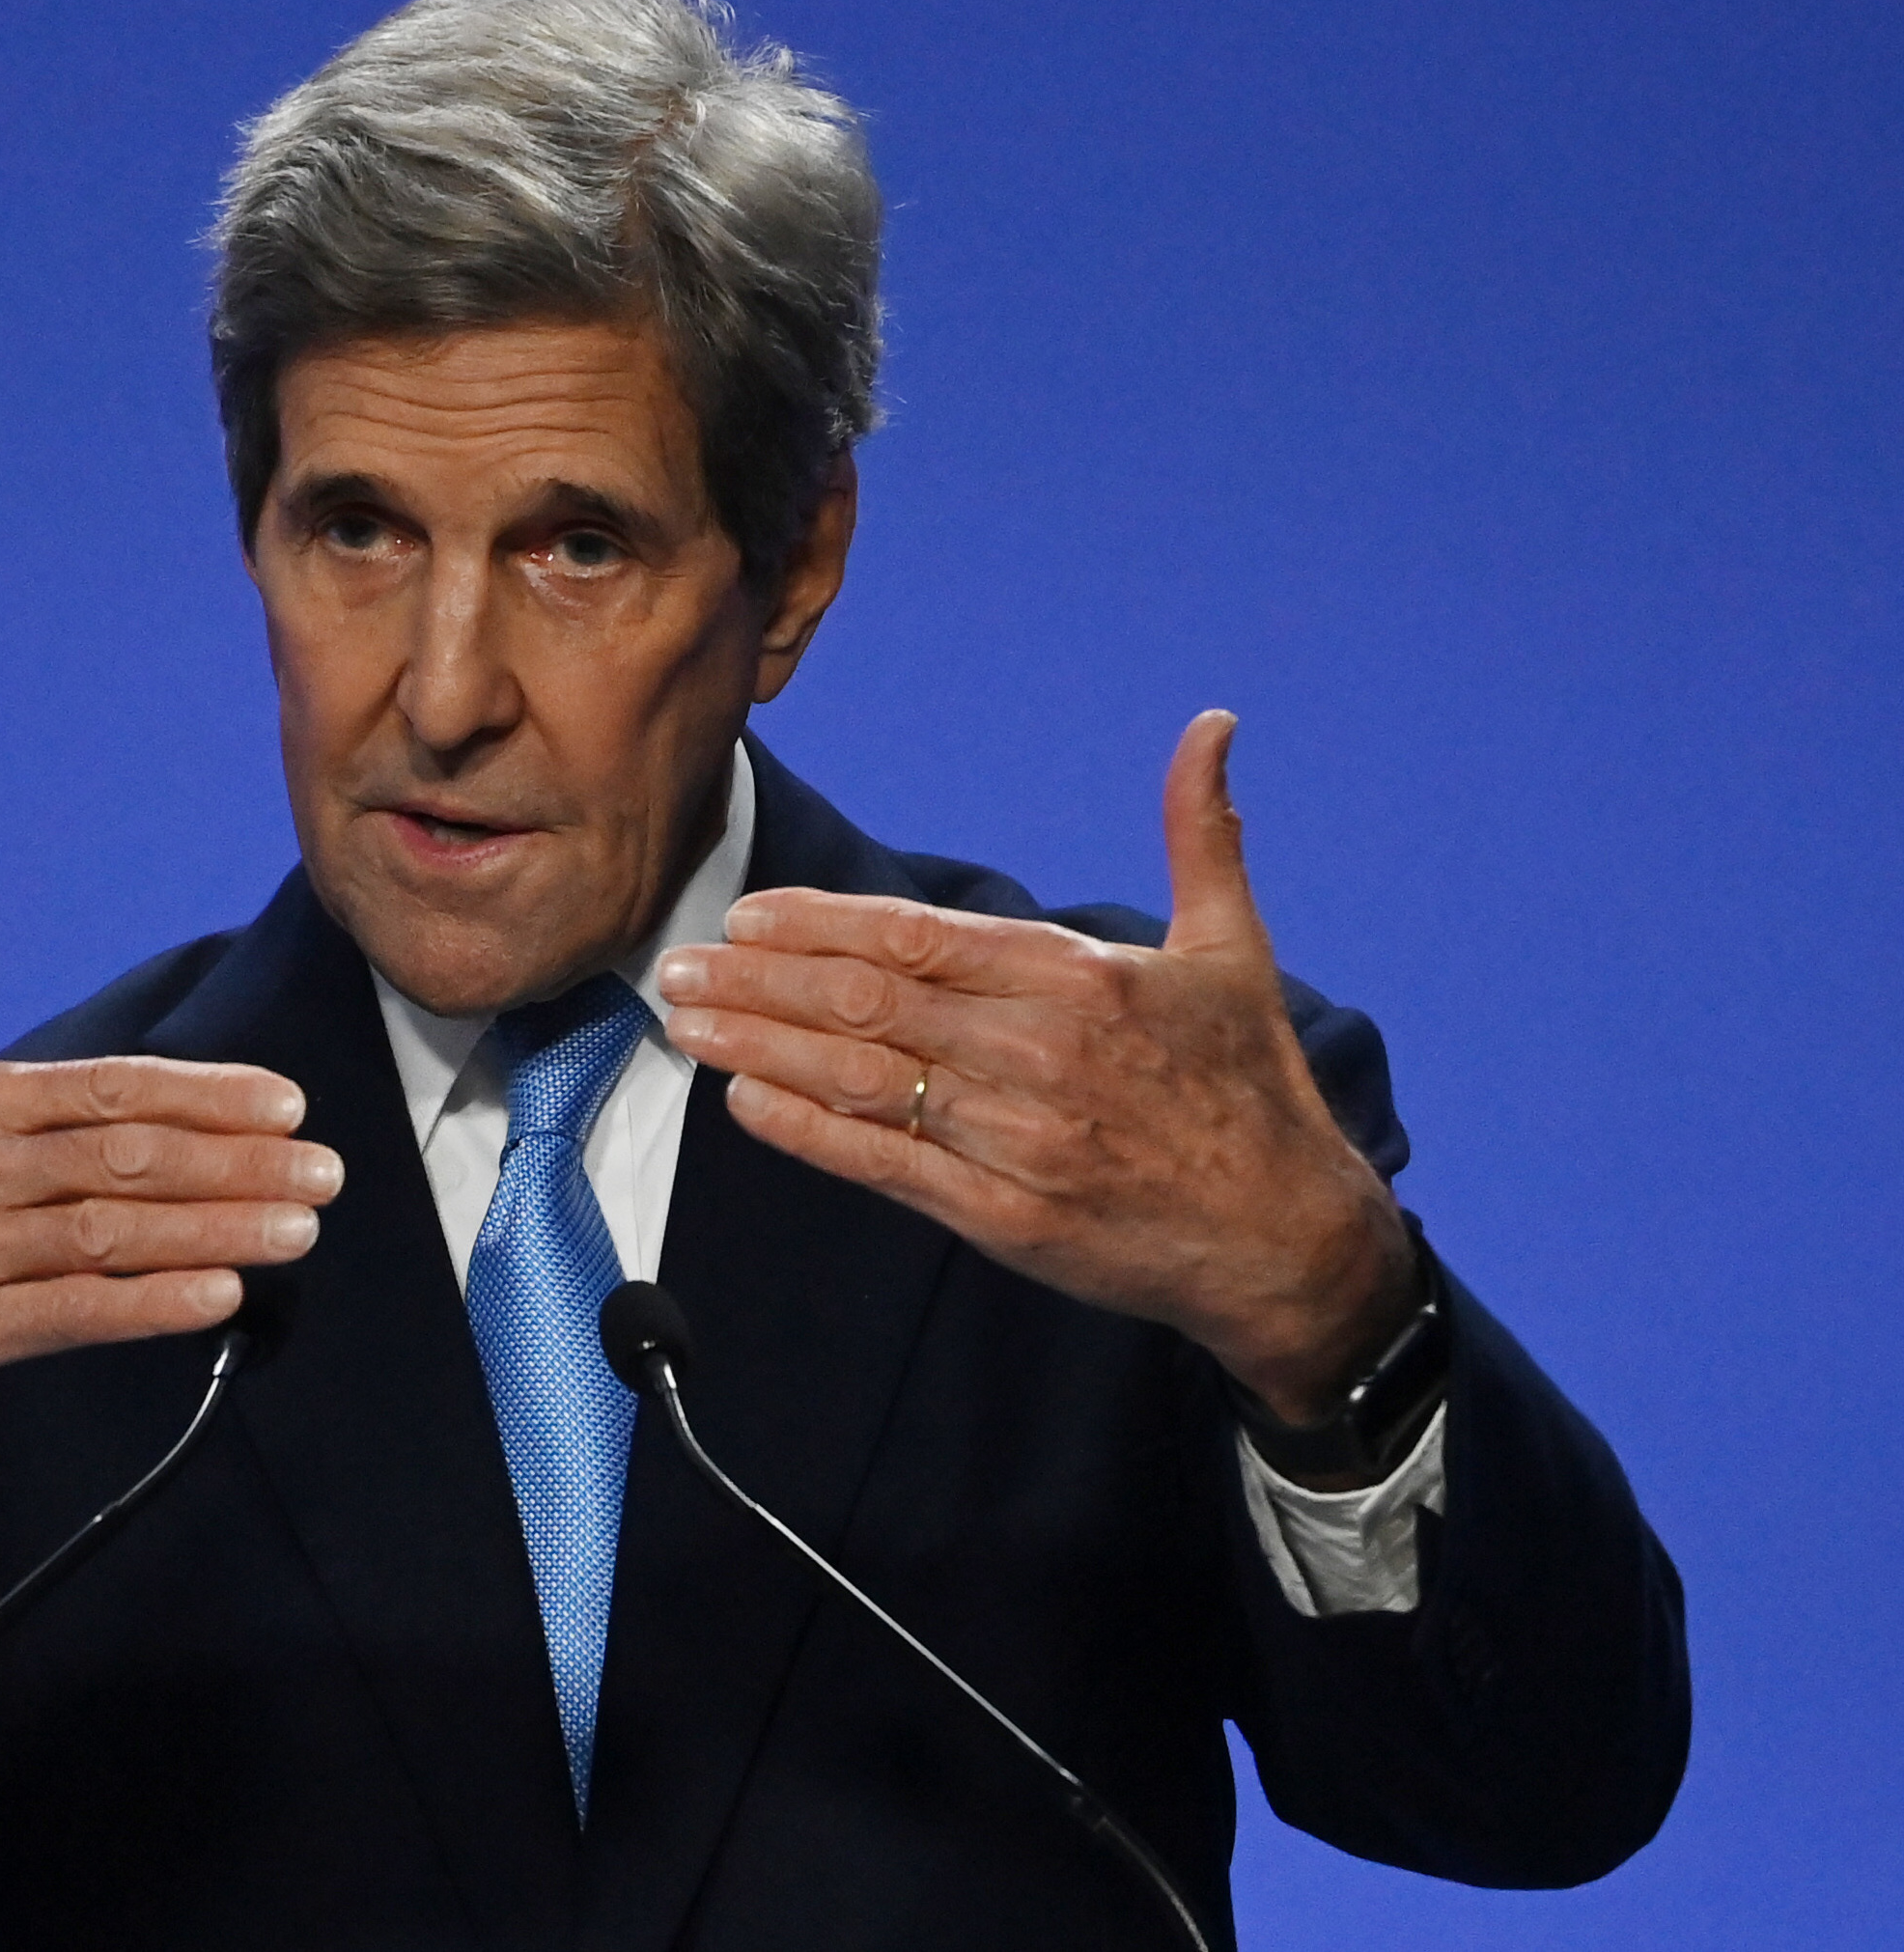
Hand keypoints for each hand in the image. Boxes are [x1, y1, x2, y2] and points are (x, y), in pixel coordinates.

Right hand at [0, 857, 341, 1568]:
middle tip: (326, 1171)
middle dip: (237, 1164)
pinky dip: (144, 1306)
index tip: (285, 1104)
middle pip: (122, 1158)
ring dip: (215, 1231)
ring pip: (107, 1235)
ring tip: (298, 1231)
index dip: (202, 1094)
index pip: (102, 1088)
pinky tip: (216, 1297)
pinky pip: (61, 1317)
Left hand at [656, 712, 1413, 1425]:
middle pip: (867, 1003)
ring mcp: (1015, 1140)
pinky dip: (806, 1132)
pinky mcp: (1004, 1217)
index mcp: (1081, 981)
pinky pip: (882, 1165)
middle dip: (758, 980)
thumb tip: (1212, 727)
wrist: (1290, 1242)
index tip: (749, 915)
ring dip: (758, 1048)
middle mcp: (1037, 1055)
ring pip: (857, 1080)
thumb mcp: (1233, 950)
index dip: (821, 924)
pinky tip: (746, 1103)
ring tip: (685, 1024)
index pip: (919, 939)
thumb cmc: (1255, 1091)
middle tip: (679, 964)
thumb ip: (1200, 834)